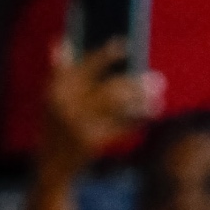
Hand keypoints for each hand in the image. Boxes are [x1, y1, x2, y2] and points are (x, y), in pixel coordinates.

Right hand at [42, 40, 164, 177]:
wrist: (50, 167)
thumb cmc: (53, 128)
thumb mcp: (51, 100)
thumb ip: (59, 73)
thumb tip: (61, 43)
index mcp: (55, 90)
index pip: (85, 66)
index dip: (105, 54)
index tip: (126, 45)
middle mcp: (65, 104)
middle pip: (110, 87)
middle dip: (137, 85)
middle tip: (159, 80)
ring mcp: (78, 123)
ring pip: (118, 106)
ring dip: (141, 102)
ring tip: (158, 99)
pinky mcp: (90, 140)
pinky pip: (120, 126)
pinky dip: (135, 121)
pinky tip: (148, 117)